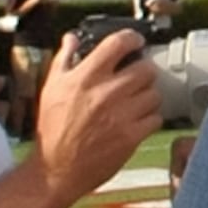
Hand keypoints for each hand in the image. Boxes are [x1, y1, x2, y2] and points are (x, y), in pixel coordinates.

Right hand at [36, 28, 162, 200]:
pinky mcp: (131, 136)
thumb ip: (64, 59)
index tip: (136, 42)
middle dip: (143, 72)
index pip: (118, 43)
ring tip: (136, 102)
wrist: (56, 169)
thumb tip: (71, 38)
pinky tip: (138, 121)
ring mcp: (121, 115)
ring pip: (154, 93)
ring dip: (148, 96)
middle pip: (146, 68)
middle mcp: (106, 92)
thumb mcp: (51, 88)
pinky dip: (150, 119)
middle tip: (136, 79)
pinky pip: (156, 118)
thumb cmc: (52, 129)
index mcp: (86, 77)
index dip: (132, 38)